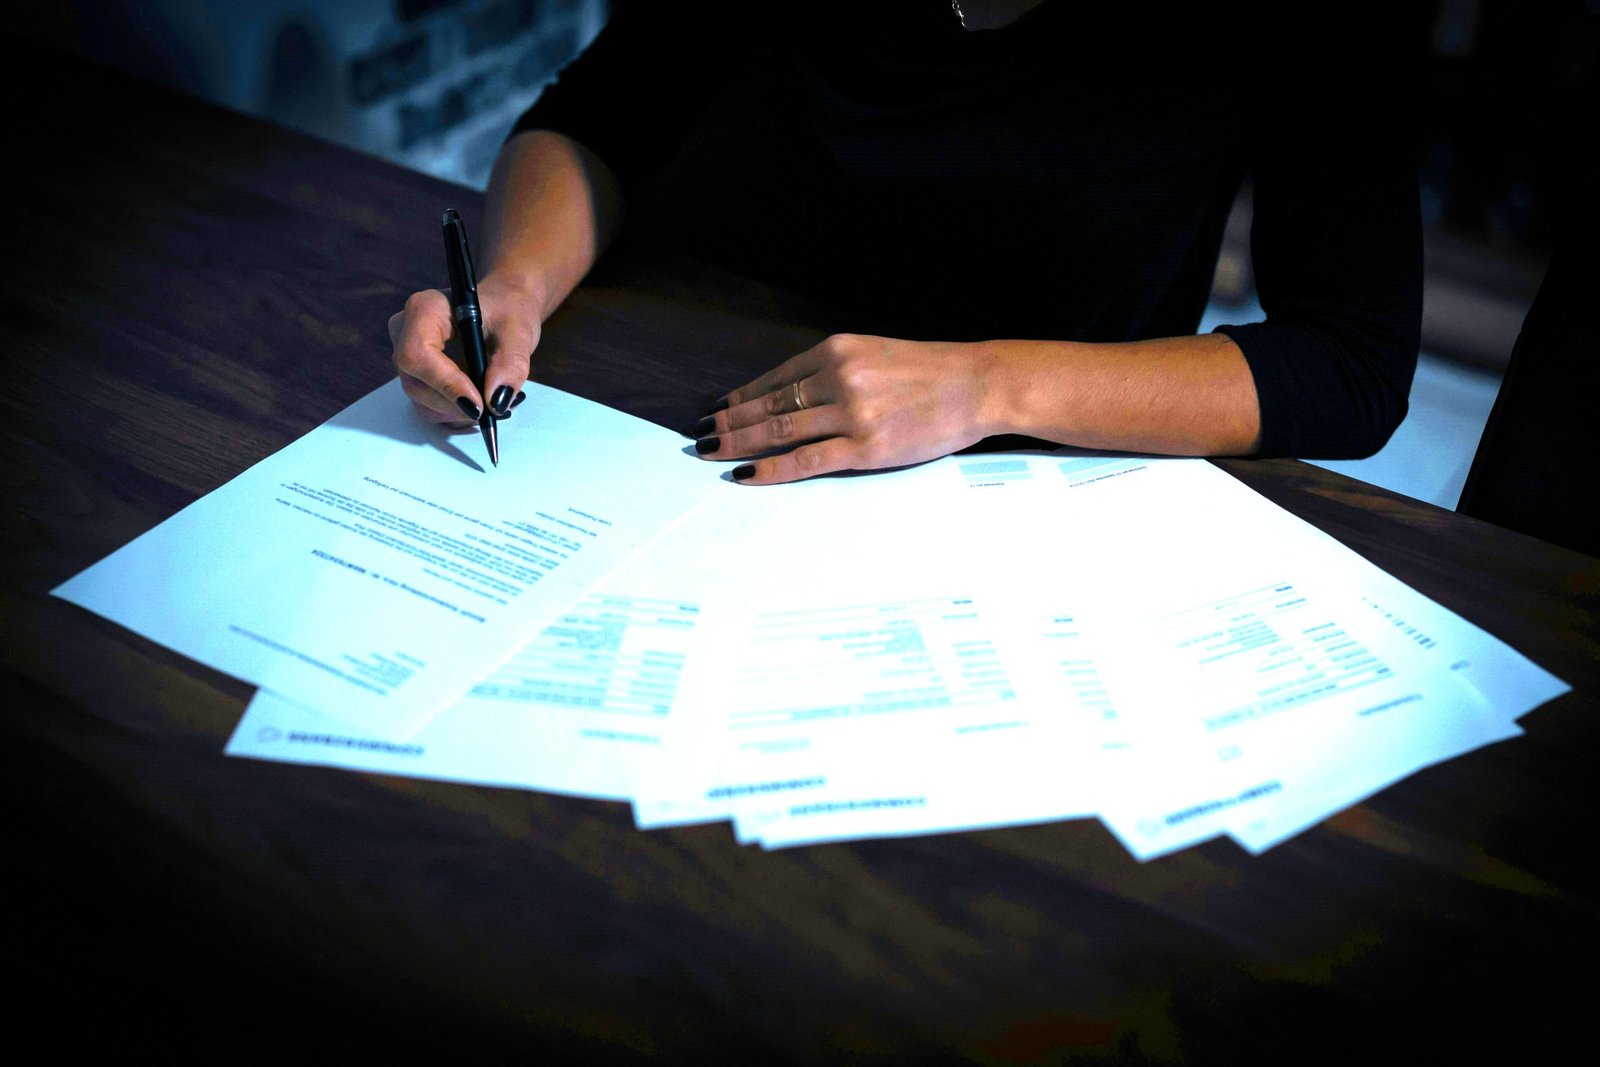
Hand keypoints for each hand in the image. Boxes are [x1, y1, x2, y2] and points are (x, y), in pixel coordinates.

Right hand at [389, 274, 539, 427]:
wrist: (504, 310)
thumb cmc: (507, 311)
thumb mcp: (518, 333)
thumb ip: (510, 365)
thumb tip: (496, 402)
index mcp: (424, 309)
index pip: (417, 354)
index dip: (446, 384)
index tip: (479, 404)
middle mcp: (406, 333)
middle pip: (416, 384)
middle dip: (456, 404)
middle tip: (494, 408)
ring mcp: (407, 358)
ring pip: (421, 402)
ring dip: (459, 412)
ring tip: (492, 402)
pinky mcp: (416, 377)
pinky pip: (428, 407)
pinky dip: (457, 413)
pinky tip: (480, 402)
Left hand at [692, 333, 999, 483]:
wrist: (977, 385)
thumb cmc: (931, 374)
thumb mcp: (875, 355)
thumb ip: (836, 372)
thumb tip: (792, 398)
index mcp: (837, 350)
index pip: (775, 379)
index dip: (741, 397)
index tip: (717, 409)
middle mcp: (838, 377)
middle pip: (767, 405)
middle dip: (728, 422)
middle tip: (700, 436)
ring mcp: (851, 413)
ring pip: (778, 431)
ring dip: (738, 443)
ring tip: (711, 454)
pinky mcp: (865, 447)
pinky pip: (805, 460)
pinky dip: (770, 469)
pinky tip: (746, 474)